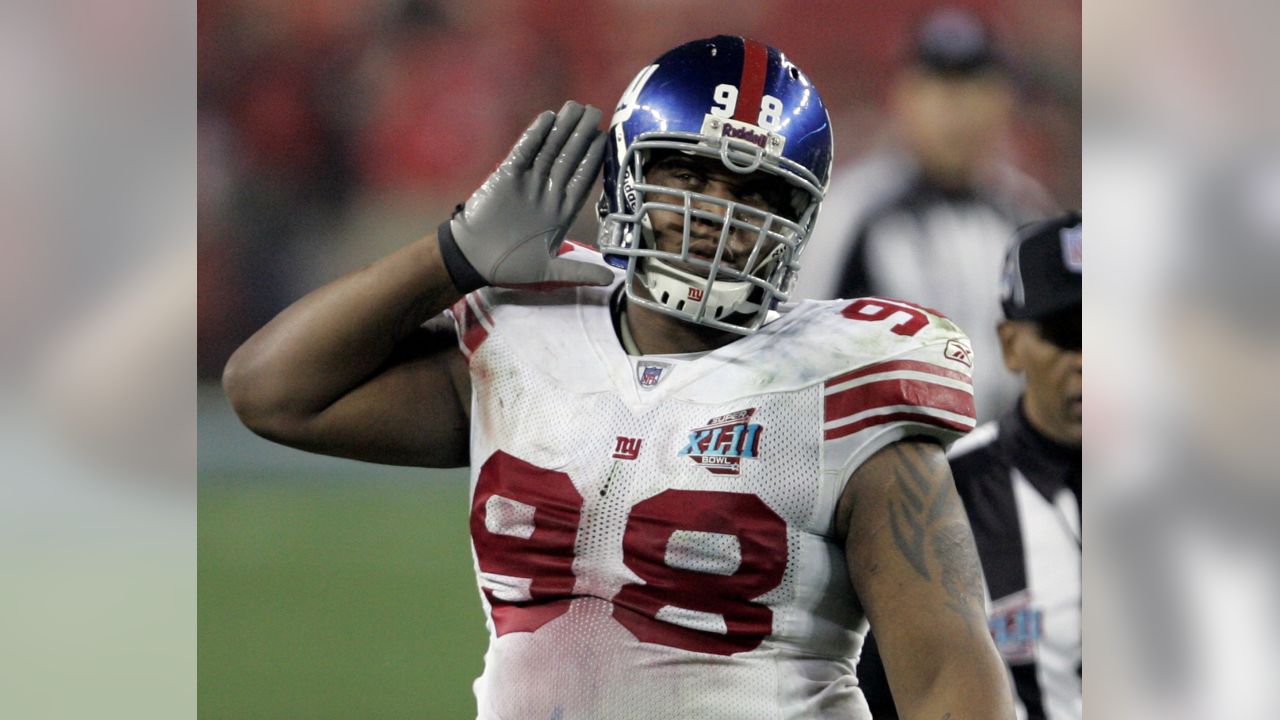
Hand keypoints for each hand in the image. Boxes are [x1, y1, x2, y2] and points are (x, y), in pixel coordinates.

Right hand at [440, 101, 613, 290]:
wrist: (473, 259)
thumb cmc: (509, 266)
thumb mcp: (549, 270)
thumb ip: (578, 272)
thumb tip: (609, 281)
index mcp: (560, 211)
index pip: (582, 180)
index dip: (593, 159)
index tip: (605, 140)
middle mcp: (546, 192)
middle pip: (568, 158)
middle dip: (581, 135)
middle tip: (594, 111)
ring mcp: (527, 182)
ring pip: (549, 150)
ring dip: (562, 129)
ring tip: (575, 107)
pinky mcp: (506, 176)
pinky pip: (524, 152)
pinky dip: (534, 135)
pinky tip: (547, 118)